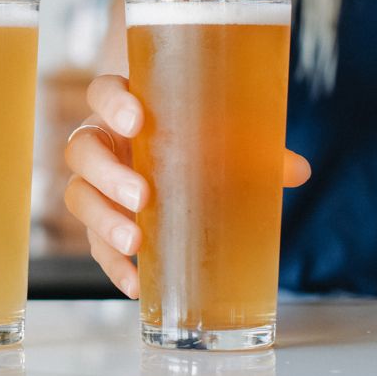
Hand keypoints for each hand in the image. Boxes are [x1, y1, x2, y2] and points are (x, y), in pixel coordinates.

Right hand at [65, 74, 310, 298]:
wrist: (174, 154)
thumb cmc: (195, 135)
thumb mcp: (222, 134)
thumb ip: (254, 148)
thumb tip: (298, 170)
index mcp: (125, 108)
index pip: (102, 92)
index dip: (112, 104)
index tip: (137, 121)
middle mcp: (102, 141)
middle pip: (82, 150)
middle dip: (108, 175)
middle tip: (143, 197)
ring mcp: (96, 183)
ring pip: (78, 196)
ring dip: (102, 221)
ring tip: (135, 243)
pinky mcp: (100, 221)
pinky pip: (94, 244)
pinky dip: (113, 265)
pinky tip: (136, 283)